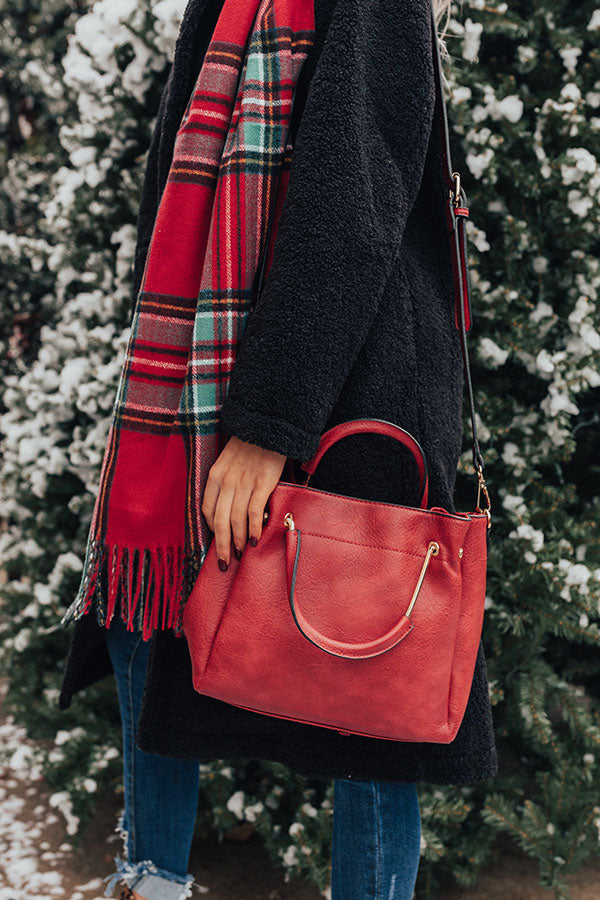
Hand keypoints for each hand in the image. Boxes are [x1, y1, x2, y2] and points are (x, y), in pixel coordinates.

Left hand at [201, 436, 286, 567]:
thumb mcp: (228, 462)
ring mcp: (244, 483)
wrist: (268, 427)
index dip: (210, 531)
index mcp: (215, 476)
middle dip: (222, 546)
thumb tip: (228, 510)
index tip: (217, 543)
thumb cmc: (249, 447)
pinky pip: (254, 512)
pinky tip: (256, 540)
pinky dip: (255, 529)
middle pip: (219, 522)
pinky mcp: (262, 484)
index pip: (206, 510)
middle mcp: (226, 481)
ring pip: (235, 520)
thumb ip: (224, 484)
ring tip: (242, 553)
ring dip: (238, 541)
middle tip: (225, 562)